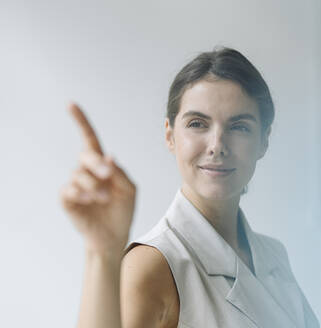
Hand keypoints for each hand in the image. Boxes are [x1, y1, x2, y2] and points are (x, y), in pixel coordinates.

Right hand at [60, 103, 136, 254]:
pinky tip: (90, 201)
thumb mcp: (129, 189)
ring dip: (94, 186)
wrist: (114, 235)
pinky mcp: (67, 199)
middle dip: (97, 164)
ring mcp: (75, 184)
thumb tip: (109, 157)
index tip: (70, 104)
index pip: (89, 138)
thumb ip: (120, 173)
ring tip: (104, 199)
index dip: (80, 122)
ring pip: (79, 174)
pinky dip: (82, 194)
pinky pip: (69, 189)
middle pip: (85, 154)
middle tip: (108, 177)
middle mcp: (85, 171)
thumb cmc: (123, 210)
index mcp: (101, 165)